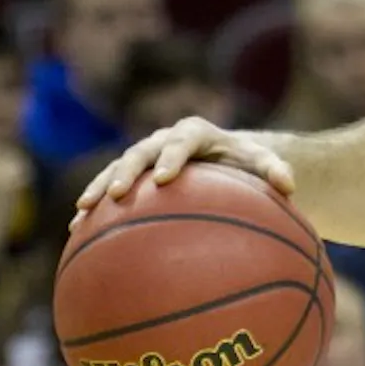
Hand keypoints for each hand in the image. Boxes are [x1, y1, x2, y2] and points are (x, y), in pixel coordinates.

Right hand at [73, 117, 294, 228]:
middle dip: (126, 172)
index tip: (164, 179)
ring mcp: (144, 157)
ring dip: (98, 187)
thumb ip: (276, 170)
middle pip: (139, 152)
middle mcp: (163, 141)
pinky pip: (107, 190)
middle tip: (116, 195)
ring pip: (115, 169)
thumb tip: (290, 186)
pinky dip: (92, 207)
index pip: (181, 141)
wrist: (223, 158)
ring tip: (82, 211)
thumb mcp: (262, 163)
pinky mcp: (131, 176)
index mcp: (194, 133)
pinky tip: (74, 232)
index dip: (171, 157)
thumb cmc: (245, 163)